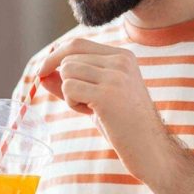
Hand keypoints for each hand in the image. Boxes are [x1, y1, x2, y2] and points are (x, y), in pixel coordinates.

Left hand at [38, 39, 175, 183]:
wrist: (150, 149)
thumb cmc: (124, 124)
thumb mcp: (97, 97)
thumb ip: (72, 82)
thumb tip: (42, 74)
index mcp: (123, 56)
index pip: (77, 44)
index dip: (55, 56)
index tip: (43, 72)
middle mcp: (120, 61)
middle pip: (68, 58)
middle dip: (66, 81)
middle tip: (85, 102)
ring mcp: (115, 76)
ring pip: (66, 72)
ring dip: (70, 94)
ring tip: (92, 108)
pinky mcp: (106, 94)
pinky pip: (69, 88)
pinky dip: (72, 103)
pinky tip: (92, 113)